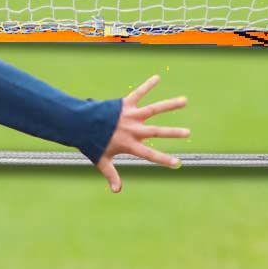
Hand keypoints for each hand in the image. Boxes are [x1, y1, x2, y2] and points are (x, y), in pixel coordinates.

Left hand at [94, 75, 189, 192]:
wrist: (79, 124)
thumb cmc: (90, 143)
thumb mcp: (101, 160)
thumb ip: (111, 174)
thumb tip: (117, 191)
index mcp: (129, 144)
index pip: (150, 154)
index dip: (163, 159)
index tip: (177, 163)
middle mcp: (133, 129)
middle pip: (157, 131)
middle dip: (174, 132)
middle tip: (188, 132)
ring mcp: (130, 116)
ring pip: (154, 109)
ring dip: (169, 104)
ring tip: (184, 100)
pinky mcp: (125, 104)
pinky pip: (138, 93)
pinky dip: (147, 85)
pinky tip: (158, 77)